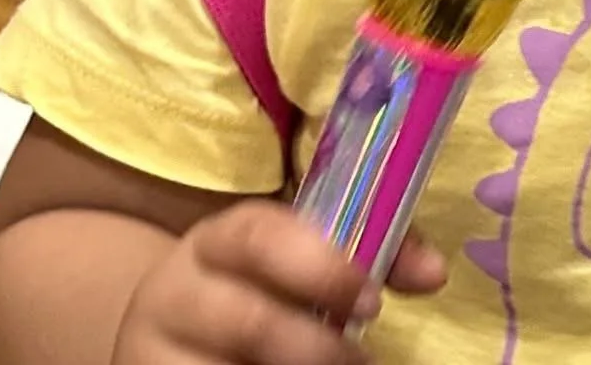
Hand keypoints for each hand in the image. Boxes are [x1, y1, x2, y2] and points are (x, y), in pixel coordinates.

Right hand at [113, 199, 445, 363]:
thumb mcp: (297, 254)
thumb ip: (369, 250)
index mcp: (219, 238)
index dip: (320, 267)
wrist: (166, 330)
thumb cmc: (256, 283)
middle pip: (247, 320)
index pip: (259, 238)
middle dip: (315, 346)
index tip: (373, 302)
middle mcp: (177, 289)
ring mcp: (155, 351)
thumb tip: (435, 272)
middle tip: (362, 360)